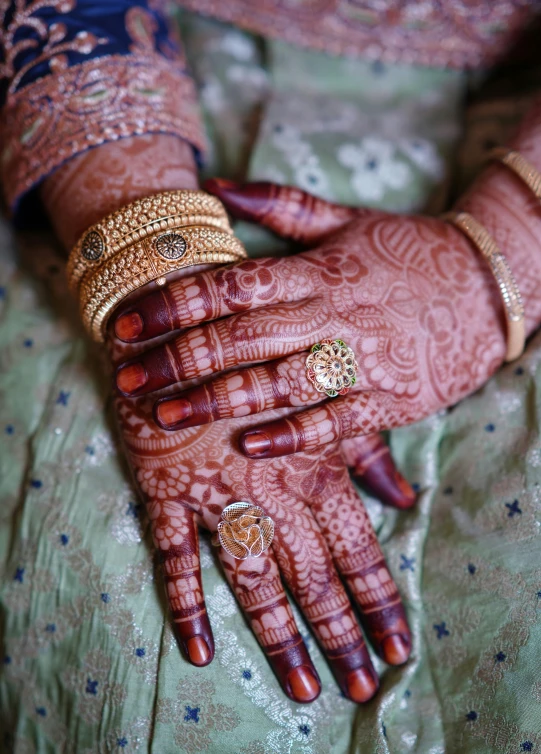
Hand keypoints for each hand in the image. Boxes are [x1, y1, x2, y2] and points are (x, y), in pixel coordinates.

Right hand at [109, 320, 411, 704]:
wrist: (182, 319)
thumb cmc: (258, 356)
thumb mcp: (319, 398)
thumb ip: (364, 450)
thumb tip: (405, 497)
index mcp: (313, 467)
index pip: (357, 547)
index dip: (378, 600)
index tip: (397, 652)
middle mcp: (272, 489)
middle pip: (312, 575)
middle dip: (340, 634)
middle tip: (359, 688)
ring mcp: (215, 493)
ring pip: (253, 579)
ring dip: (278, 636)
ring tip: (301, 687)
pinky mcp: (166, 490)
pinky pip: (173, 556)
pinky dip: (185, 604)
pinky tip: (199, 651)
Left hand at [111, 180, 505, 459]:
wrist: (490, 283)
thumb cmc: (408, 251)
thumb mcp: (346, 219)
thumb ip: (279, 203)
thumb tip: (214, 188)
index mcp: (318, 270)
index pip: (233, 286)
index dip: (174, 303)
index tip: (126, 322)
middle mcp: (333, 315)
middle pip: (242, 337)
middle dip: (177, 358)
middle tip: (126, 377)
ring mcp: (362, 360)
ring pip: (280, 383)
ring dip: (218, 400)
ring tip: (166, 415)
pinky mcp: (390, 400)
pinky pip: (336, 422)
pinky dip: (293, 434)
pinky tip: (249, 445)